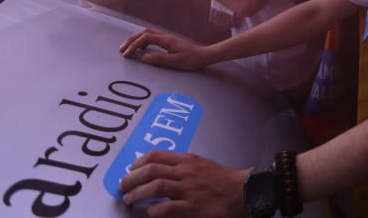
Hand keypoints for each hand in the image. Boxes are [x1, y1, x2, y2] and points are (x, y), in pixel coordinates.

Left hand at [119, 150, 247, 217]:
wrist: (245, 192)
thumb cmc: (224, 181)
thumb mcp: (203, 165)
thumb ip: (184, 167)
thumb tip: (161, 171)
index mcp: (188, 160)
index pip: (156, 155)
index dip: (138, 163)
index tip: (131, 170)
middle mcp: (186, 172)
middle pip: (151, 170)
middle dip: (131, 179)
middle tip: (123, 187)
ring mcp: (189, 190)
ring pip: (155, 187)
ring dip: (137, 194)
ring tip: (130, 200)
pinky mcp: (192, 207)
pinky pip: (166, 208)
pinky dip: (153, 211)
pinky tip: (150, 213)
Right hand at [120, 27, 210, 70]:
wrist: (202, 56)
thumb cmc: (191, 60)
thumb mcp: (176, 62)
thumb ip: (159, 59)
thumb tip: (143, 57)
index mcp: (166, 40)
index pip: (146, 38)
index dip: (134, 45)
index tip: (127, 54)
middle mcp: (165, 36)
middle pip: (144, 33)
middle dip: (131, 40)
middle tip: (122, 50)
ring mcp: (166, 37)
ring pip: (147, 33)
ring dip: (136, 39)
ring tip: (127, 48)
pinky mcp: (168, 41)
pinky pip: (151, 36)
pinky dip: (142, 40)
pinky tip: (140, 48)